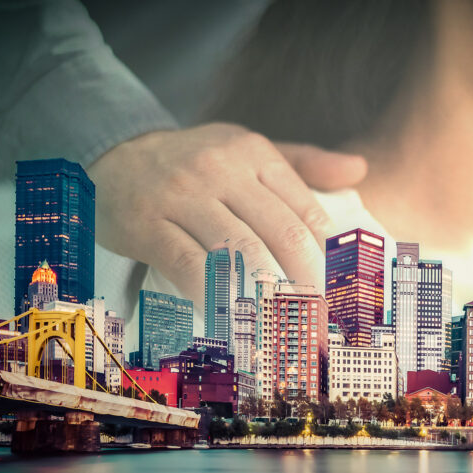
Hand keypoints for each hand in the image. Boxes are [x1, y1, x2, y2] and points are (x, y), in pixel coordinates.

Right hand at [88, 123, 365, 303]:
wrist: (112, 152)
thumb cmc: (195, 159)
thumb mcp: (246, 148)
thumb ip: (304, 162)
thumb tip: (359, 169)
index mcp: (253, 152)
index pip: (306, 209)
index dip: (330, 255)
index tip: (344, 290)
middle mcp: (221, 169)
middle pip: (282, 233)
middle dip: (310, 281)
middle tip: (328, 319)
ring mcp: (182, 196)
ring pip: (240, 252)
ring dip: (270, 294)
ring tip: (291, 324)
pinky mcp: (147, 224)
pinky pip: (189, 266)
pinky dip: (215, 296)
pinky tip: (234, 318)